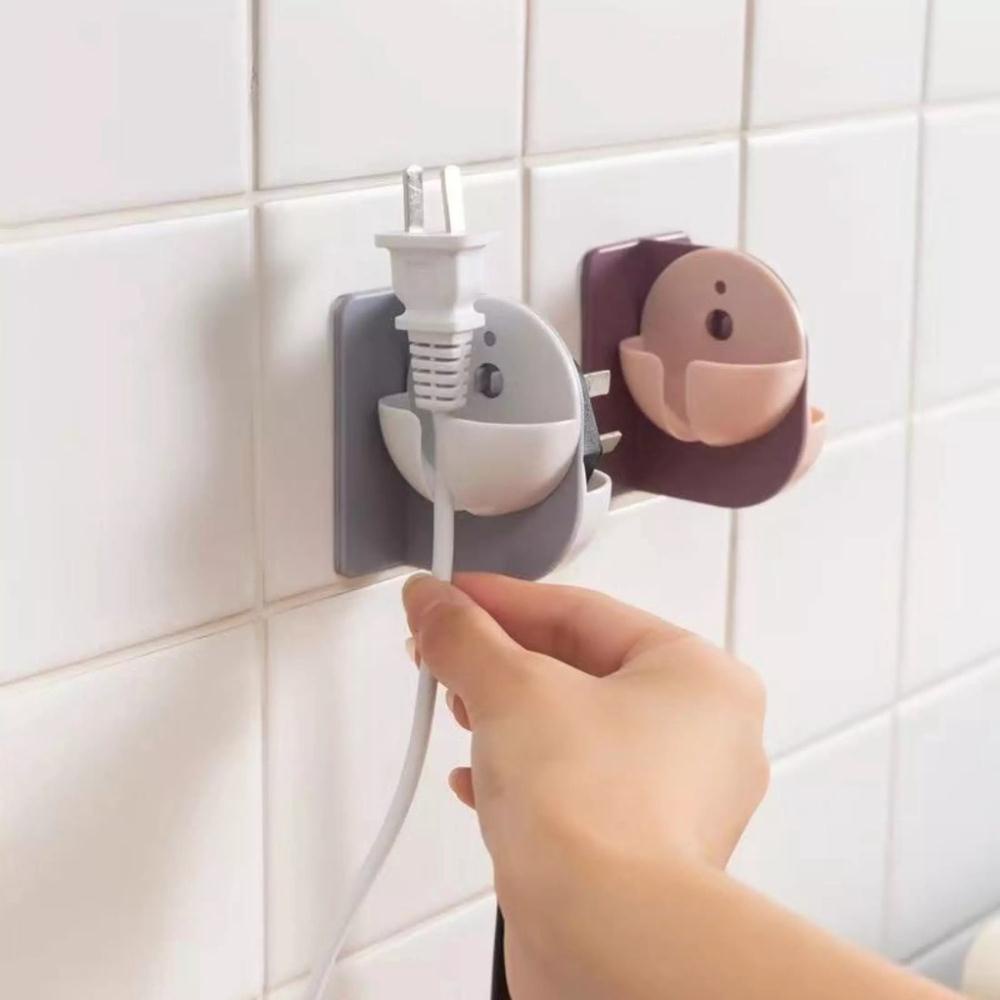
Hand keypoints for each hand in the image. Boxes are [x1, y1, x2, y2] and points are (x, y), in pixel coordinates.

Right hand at [402, 572, 768, 998]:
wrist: (603, 935)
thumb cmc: (594, 814)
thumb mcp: (510, 689)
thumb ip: (464, 635)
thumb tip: (433, 603)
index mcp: (700, 677)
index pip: (584, 612)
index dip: (504, 600)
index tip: (452, 598)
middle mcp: (703, 737)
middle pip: (580, 668)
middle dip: (502, 659)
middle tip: (448, 650)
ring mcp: (677, 799)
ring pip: (576, 730)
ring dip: (508, 715)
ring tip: (460, 708)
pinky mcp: (643, 850)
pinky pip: (576, 788)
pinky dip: (524, 773)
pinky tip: (475, 780)